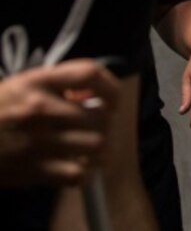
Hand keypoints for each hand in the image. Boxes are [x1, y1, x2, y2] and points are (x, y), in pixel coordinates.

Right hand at [0, 59, 118, 186]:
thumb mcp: (21, 86)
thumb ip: (58, 86)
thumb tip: (92, 96)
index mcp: (37, 82)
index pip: (89, 74)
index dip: (110, 87)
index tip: (109, 100)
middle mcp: (40, 108)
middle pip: (101, 116)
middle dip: (103, 123)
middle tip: (94, 128)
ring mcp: (38, 141)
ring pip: (97, 145)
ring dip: (98, 149)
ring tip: (88, 149)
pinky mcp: (34, 170)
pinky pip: (78, 174)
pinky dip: (83, 173)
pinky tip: (75, 167)